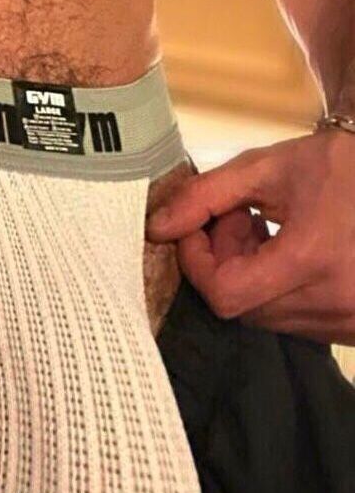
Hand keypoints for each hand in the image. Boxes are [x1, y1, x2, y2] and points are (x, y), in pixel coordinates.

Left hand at [146, 131, 354, 344]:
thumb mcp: (266, 168)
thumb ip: (204, 196)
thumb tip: (157, 228)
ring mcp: (348, 319)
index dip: (198, 263)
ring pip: (265, 316)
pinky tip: (291, 253)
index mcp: (312, 258)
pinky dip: (277, 291)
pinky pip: (294, 321)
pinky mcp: (353, 327)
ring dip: (249, 278)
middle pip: (241, 307)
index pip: (225, 292)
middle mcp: (334, 299)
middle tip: (238, 220)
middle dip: (224, 264)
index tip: (199, 229)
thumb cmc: (336, 165)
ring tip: (267, 232)